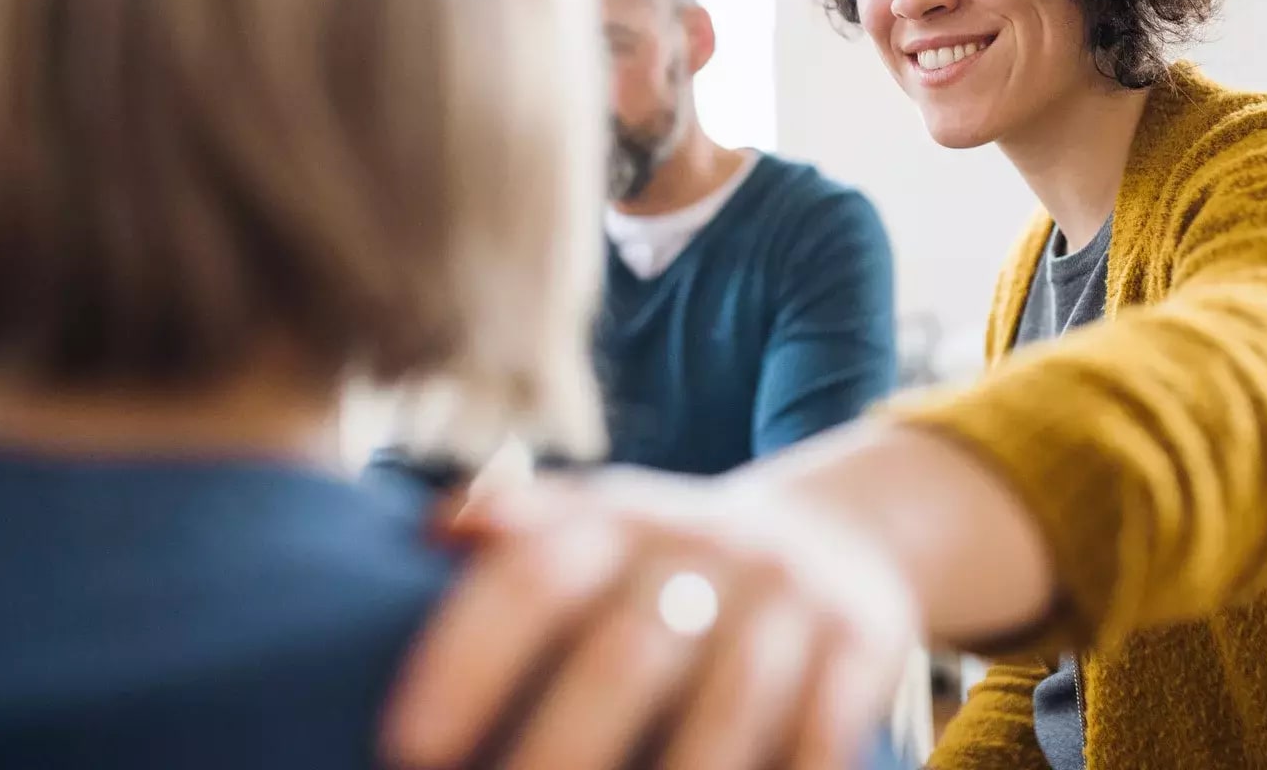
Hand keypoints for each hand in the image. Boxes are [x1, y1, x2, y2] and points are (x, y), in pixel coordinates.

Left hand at [382, 467, 919, 769]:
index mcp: (619, 519)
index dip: (468, 658)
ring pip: (728, 703)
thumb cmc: (675, 560)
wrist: (838, 532)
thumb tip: (431, 533)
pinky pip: (823, 730)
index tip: (406, 747)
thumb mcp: (604, 525)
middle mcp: (703, 545)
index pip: (534, 575)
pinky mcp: (860, 641)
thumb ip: (521, 532)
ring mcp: (786, 594)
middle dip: (558, 752)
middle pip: (625, 653)